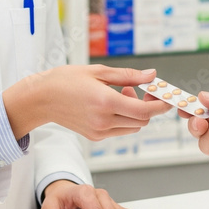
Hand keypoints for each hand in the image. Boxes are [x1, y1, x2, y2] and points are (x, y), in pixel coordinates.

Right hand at [3, 64, 171, 139]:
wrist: (42, 99)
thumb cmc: (66, 80)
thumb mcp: (99, 71)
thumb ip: (128, 75)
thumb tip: (152, 76)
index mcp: (105, 102)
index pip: (144, 111)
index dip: (159, 105)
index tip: (166, 97)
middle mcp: (103, 120)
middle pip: (141, 121)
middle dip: (146, 107)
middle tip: (137, 89)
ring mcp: (99, 131)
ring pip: (132, 127)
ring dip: (134, 113)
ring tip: (119, 94)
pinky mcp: (95, 136)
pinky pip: (120, 130)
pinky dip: (123, 119)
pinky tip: (110, 104)